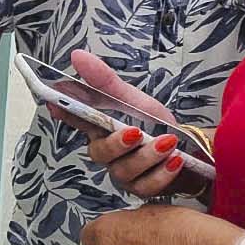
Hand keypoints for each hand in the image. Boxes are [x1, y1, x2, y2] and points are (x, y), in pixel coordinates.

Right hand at [61, 50, 188, 199]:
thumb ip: (105, 81)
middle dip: (117, 143)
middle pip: (99, 152)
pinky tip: (175, 161)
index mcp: (99, 128)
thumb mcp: (134, 99)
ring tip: (168, 143)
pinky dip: (162, 173)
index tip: (55, 103)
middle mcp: (107, 153)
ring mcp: (123, 173)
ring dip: (147, 156)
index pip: (75, 119)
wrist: (190, 150)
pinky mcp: (142, 189)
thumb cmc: (156, 125)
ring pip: (125, 170)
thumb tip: (77, 56)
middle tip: (136, 131)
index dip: (63, 112)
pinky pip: (146, 186)